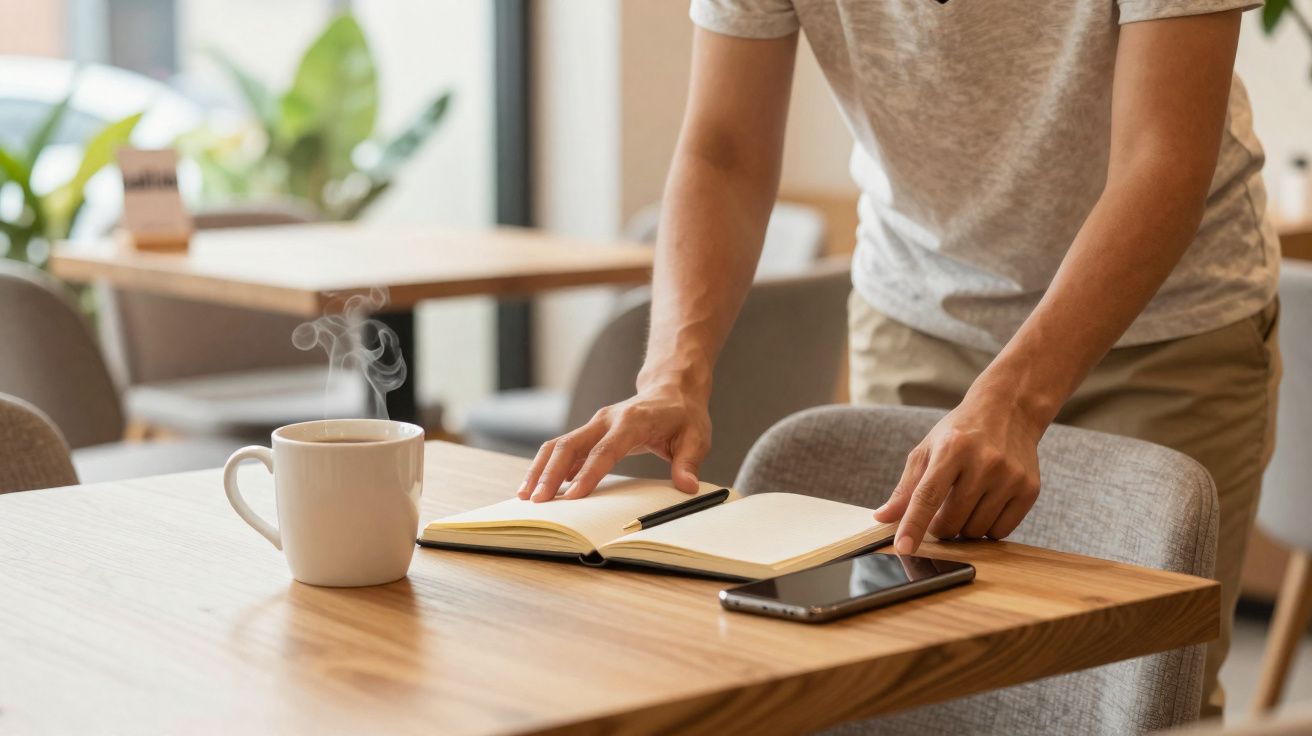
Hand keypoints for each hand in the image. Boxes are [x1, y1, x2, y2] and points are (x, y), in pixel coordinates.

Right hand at [517, 382, 710, 502]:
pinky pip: (563, 448)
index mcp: (631, 421)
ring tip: (525, 496)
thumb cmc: (684, 415)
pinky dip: (547, 466)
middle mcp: (606, 419)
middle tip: (536, 501)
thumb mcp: (697, 437)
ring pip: (558, 445)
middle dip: (549, 473)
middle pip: (569, 445)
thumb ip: (689, 462)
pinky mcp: (590, 432)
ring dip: (540, 469)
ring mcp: (595, 424)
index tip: (573, 497)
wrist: (672, 389)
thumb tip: (688, 487)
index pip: (605, 450)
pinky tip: (538, 487)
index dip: (588, 474)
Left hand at [874, 392, 1044, 554]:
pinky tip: (985, 506)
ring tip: (965, 503)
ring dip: (963, 528)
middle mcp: (984, 462)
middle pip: (951, 520)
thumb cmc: (961, 433)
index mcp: (952, 448)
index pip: (928, 495)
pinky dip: (987, 528)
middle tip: (940, 513)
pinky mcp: (1029, 489)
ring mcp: (1010, 476)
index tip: (903, 547)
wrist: (1009, 411)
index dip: (913, 524)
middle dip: (939, 527)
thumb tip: (882, 518)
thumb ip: (906, 487)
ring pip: (976, 531)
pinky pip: (1000, 532)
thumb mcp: (928, 450)